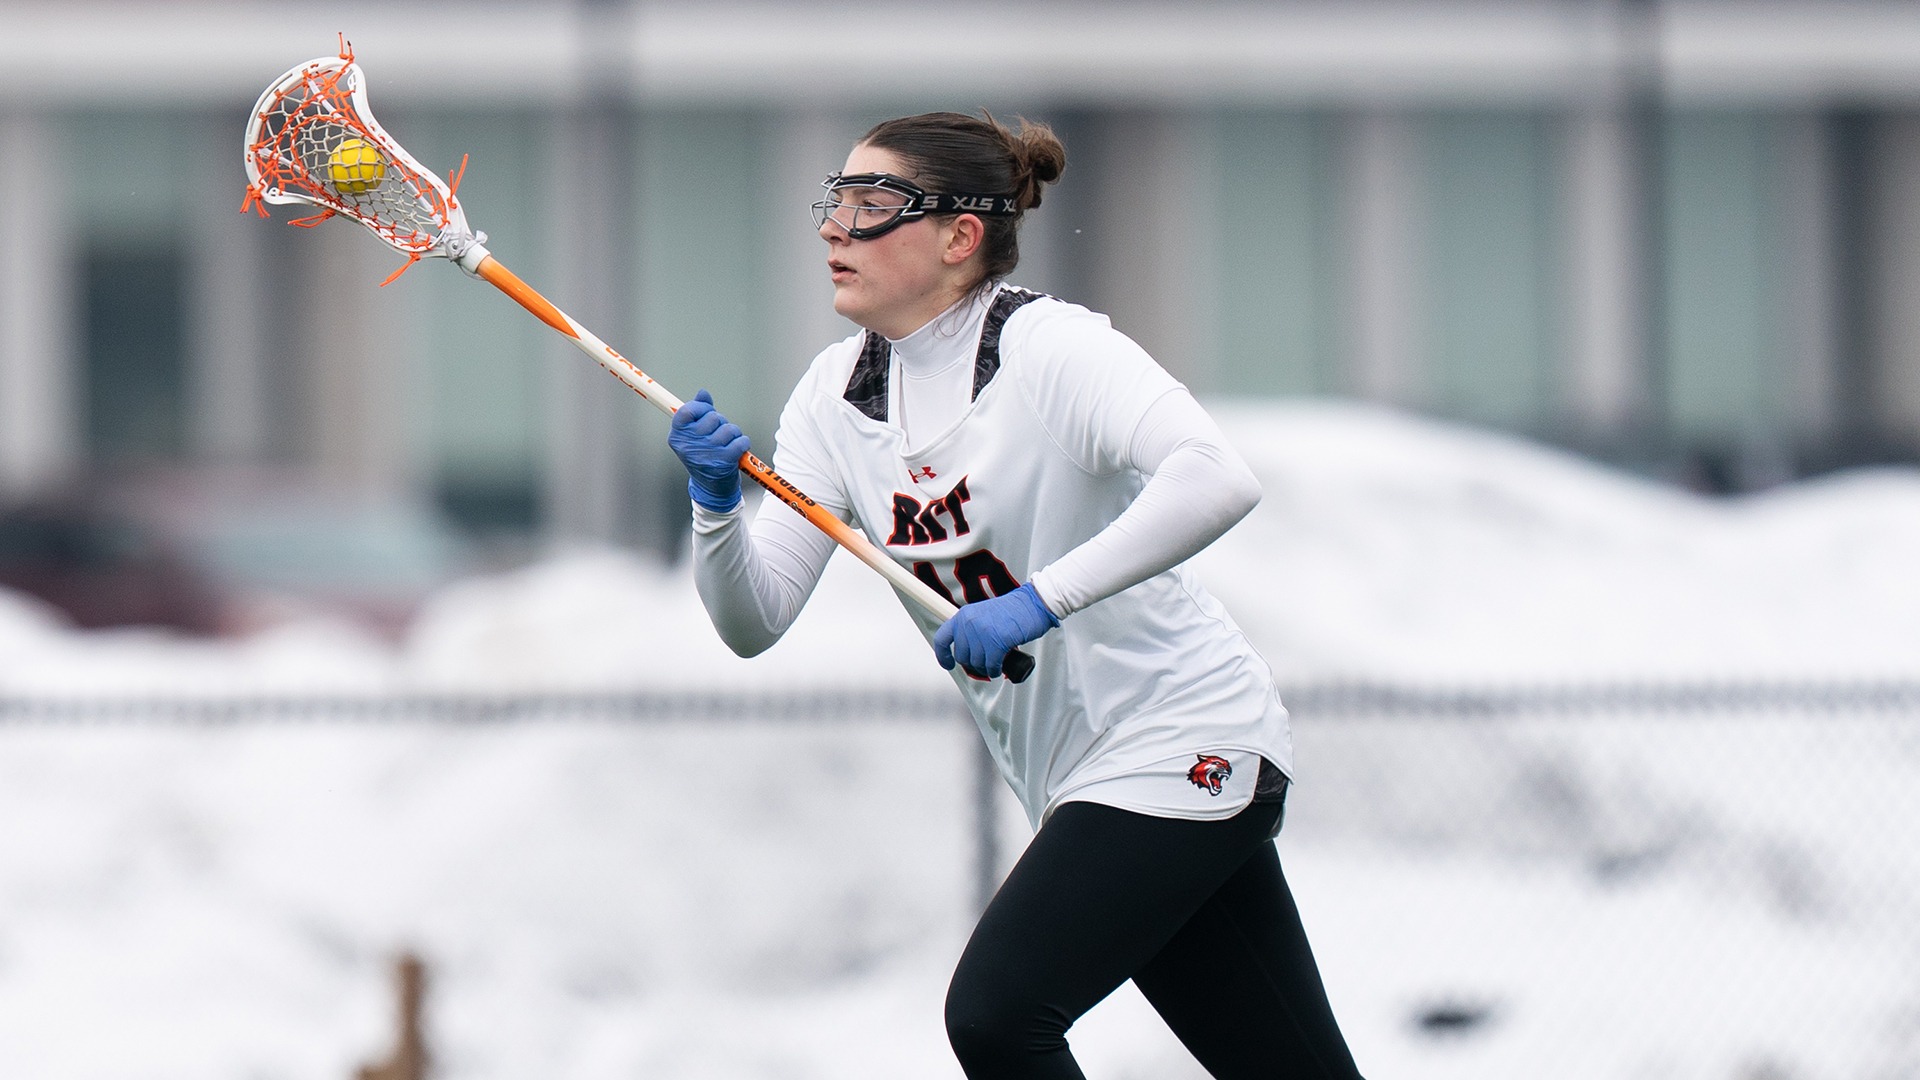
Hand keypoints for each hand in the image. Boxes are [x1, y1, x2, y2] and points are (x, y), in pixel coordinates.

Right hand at [669, 389, 749, 512]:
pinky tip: (739, 448)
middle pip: (713, 417)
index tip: (707, 412)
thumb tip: (703, 393)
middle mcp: (689, 445)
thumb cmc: (703, 457)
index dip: (701, 408)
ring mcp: (707, 454)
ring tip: (728, 443)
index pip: (688, 410)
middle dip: (720, 422)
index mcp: (678, 437)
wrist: (711, 489)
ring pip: (729, 428)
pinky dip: (743, 442)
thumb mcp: (695, 436)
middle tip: (718, 435)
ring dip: (733, 433)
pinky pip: (740, 440)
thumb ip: (698, 413)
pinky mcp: (723, 462)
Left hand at [934, 582, 1058, 678]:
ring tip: (995, 663)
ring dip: (986, 667)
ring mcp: (982, 632)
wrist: (1033, 604)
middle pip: (962, 656)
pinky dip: (995, 670)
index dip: (943, 655)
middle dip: (973, 663)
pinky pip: (990, 665)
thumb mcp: (985, 615)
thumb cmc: (1014, 610)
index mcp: (964, 615)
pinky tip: (999, 667)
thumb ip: (973, 630)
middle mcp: (969, 622)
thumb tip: (970, 652)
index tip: (948, 664)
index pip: (942, 638)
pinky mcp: (996, 642)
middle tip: (985, 662)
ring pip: (976, 663)